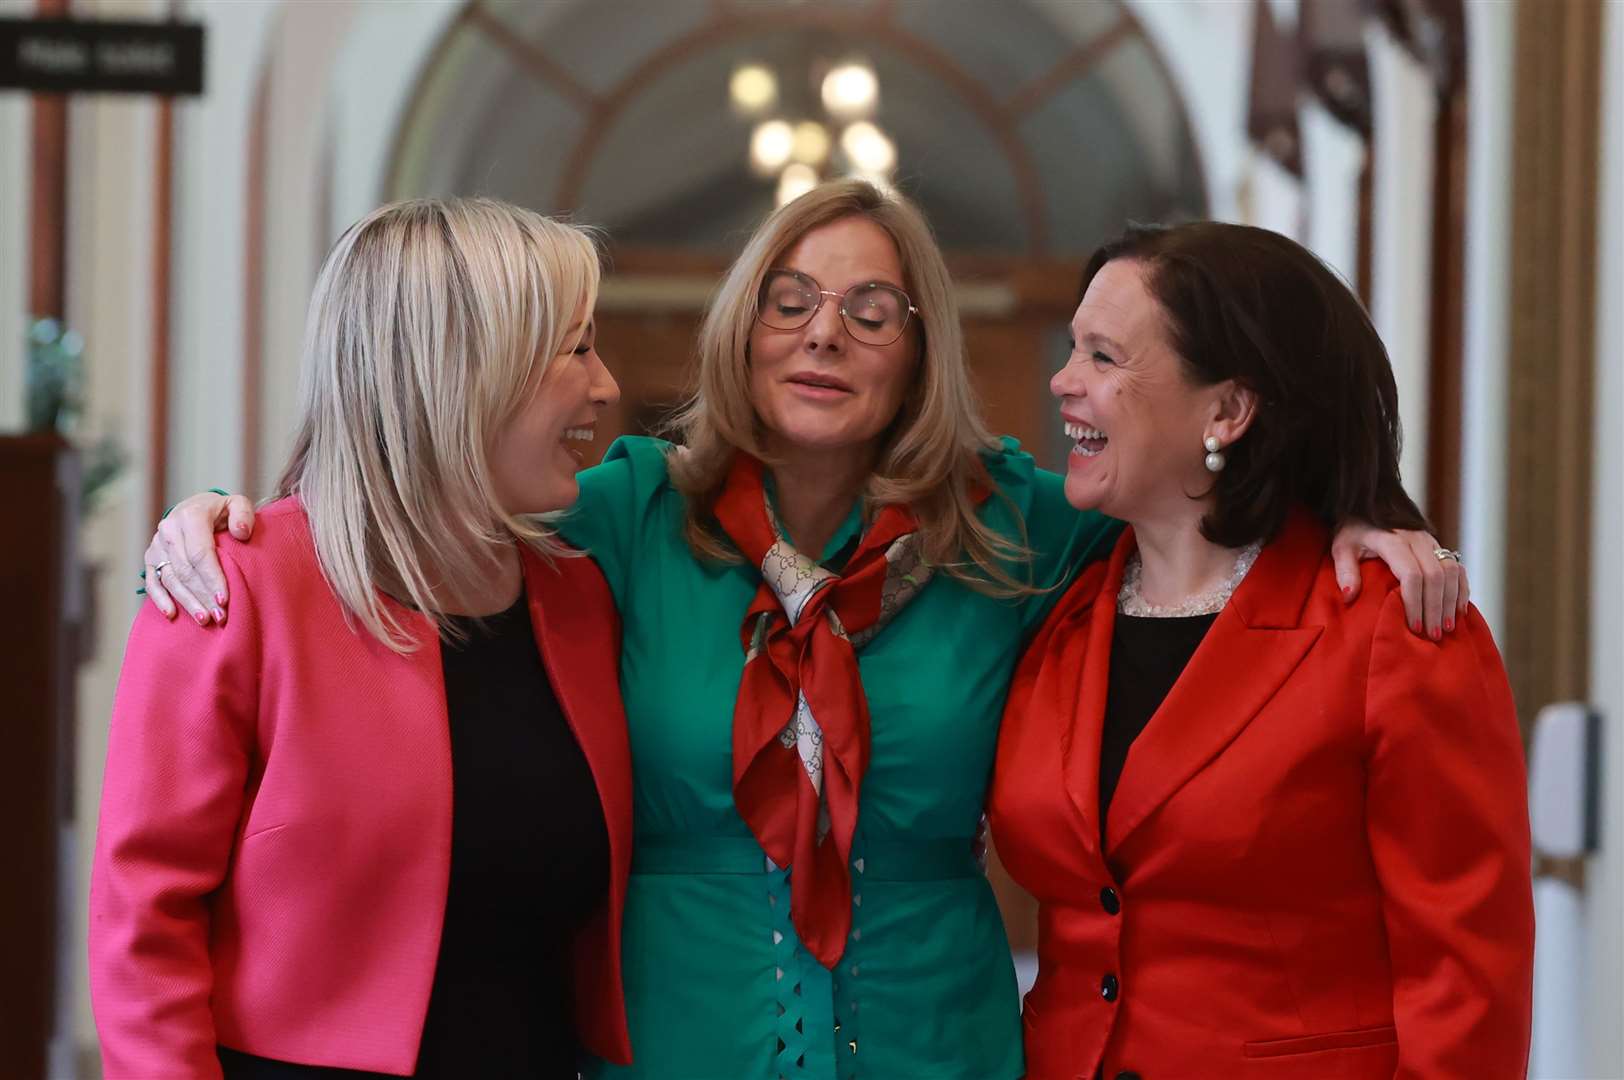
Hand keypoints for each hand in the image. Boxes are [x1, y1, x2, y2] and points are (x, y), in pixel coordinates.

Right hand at [143, 492, 256, 623]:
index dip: (212, 578)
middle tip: (220, 617)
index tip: (224, 599)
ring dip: (187, 602)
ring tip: (204, 620)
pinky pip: (152, 581)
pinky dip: (160, 599)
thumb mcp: (237, 504)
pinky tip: (172, 614)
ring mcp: (157, 545)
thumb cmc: (222, 511)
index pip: (200, 553)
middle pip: (186, 570)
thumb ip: (243, 514)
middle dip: (203, 595)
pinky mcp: (150, 558)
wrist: (195, 508)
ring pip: (171, 579)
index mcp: (190, 516)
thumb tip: (241, 533)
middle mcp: (169, 530)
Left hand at [1330, 523, 1468, 639]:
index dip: (1415, 602)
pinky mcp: (1438, 545)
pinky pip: (1457, 567)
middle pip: (1435, 576)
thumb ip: (1345, 570)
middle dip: (1435, 608)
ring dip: (1450, 601)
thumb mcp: (1341, 546)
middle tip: (1432, 635)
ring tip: (1447, 628)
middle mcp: (1417, 539)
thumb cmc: (1354, 530)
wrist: (1370, 503)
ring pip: (1451, 572)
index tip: (1413, 626)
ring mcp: (1430, 541)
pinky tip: (1458, 610)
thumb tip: (1350, 596)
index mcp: (1392, 540)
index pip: (1412, 575)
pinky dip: (1460, 589)